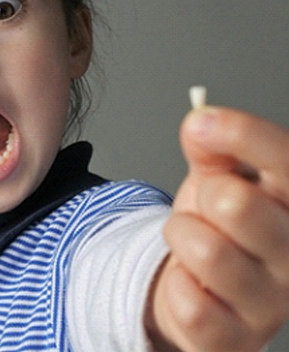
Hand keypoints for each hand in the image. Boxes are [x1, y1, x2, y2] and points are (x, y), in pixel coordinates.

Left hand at [150, 107, 288, 350]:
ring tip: (193, 240)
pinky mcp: (239, 339)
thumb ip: (212, 147)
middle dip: (203, 196)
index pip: (286, 161)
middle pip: (236, 203)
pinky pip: (189, 303)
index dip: (243, 135)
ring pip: (205, 251)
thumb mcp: (215, 175)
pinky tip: (191, 282)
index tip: (201, 122)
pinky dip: (175, 282)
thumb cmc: (215, 224)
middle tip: (207, 207)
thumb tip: (201, 123)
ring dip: (181, 237)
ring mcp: (272, 301)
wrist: (201, 282)